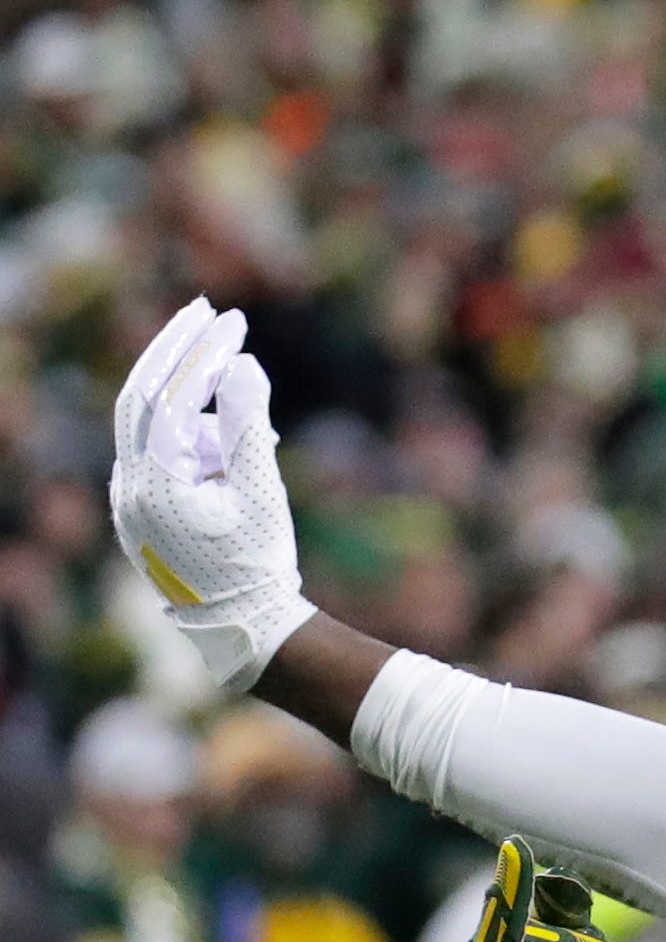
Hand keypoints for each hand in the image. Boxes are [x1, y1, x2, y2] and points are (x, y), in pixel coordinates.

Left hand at [108, 299, 317, 689]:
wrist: (247, 629)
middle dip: (176, 352)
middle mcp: (127, 489)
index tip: (232, 321)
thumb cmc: (259, 563)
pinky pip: (161, 455)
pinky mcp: (143, 508)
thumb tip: (242, 363)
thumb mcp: (261, 490)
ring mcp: (129, 499)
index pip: (168, 396)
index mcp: (152, 486)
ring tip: (263, 442)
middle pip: (140, 397)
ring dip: (203, 414)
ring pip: (155, 428)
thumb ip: (250, 425)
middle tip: (208, 312)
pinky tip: (234, 456)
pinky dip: (195, 440)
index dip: (201, 353)